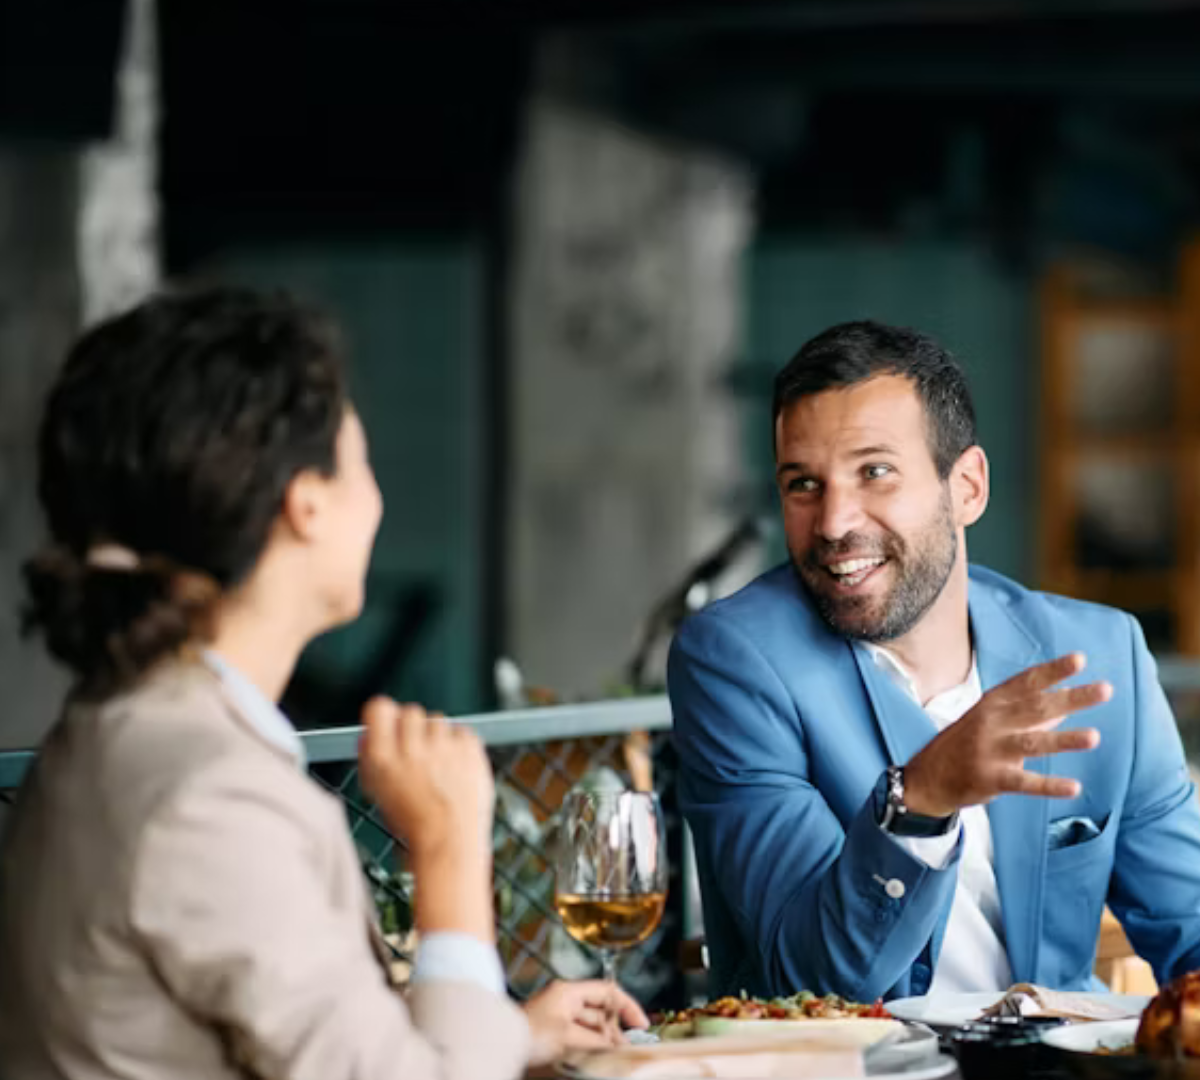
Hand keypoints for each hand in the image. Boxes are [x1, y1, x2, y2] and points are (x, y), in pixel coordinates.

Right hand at [358, 697, 494, 857]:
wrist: (451, 842)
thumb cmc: (415, 824)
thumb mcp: (379, 794)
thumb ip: (371, 760)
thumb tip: (369, 736)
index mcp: (383, 759)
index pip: (379, 708)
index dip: (384, 714)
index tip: (389, 722)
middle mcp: (411, 749)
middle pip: (410, 711)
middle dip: (413, 728)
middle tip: (418, 750)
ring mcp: (443, 746)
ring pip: (437, 720)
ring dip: (437, 737)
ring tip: (440, 766)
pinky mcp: (469, 747)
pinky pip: (462, 731)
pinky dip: (460, 744)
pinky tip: (456, 767)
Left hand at [521, 980, 648, 1066]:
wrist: (499, 1043)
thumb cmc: (530, 1034)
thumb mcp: (567, 1036)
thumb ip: (595, 1040)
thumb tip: (617, 1046)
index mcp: (569, 991)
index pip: (607, 992)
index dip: (627, 1006)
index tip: (640, 1025)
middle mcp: (565, 999)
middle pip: (600, 1011)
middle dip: (615, 1029)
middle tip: (627, 1048)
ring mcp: (559, 1014)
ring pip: (590, 1025)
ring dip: (603, 1039)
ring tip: (615, 1055)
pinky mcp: (554, 1030)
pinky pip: (580, 1035)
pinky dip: (590, 1044)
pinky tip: (598, 1056)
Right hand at [903, 652, 1108, 817]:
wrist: (928, 775)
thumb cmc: (967, 742)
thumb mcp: (993, 719)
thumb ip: (1031, 711)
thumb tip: (1068, 698)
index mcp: (994, 703)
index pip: (1027, 682)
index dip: (1054, 671)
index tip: (1080, 659)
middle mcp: (992, 722)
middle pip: (1037, 708)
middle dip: (1072, 698)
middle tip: (1105, 690)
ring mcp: (990, 750)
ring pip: (1031, 742)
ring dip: (1063, 739)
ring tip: (1094, 737)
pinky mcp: (990, 778)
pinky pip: (1023, 782)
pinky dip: (1048, 785)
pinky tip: (1074, 788)